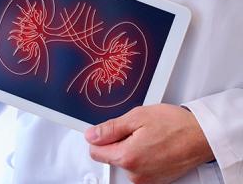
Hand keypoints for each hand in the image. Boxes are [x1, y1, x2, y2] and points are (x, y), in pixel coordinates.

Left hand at [85, 104, 214, 183]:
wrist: (203, 136)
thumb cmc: (175, 125)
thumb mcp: (137, 117)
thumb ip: (110, 128)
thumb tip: (92, 135)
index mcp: (127, 157)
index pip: (95, 151)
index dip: (99, 137)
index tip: (109, 129)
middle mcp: (135, 173)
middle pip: (110, 156)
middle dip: (117, 141)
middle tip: (135, 129)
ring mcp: (146, 179)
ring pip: (125, 161)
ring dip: (131, 148)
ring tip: (148, 136)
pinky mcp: (156, 180)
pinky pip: (138, 166)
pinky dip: (142, 155)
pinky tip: (154, 144)